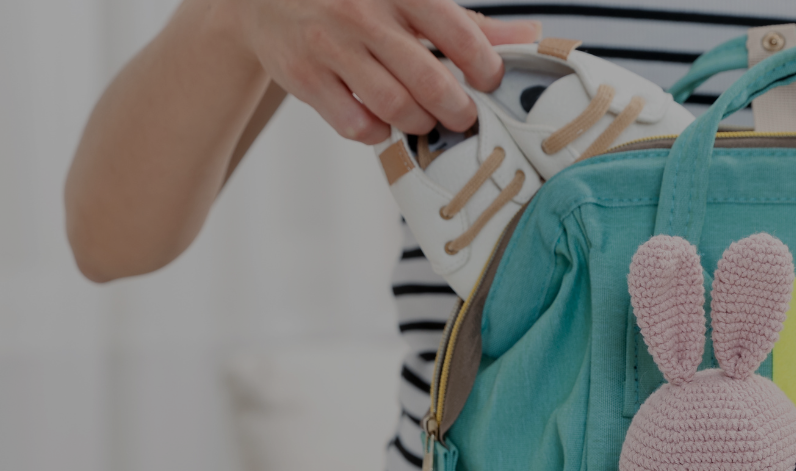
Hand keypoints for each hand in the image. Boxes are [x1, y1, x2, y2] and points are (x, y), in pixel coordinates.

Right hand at [218, 0, 540, 143]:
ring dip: (419, 124)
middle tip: (463, 117)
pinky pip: (354, 124)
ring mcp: (330, 46)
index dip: (484, 65)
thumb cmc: (355, 1)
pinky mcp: (303, 77)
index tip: (490, 82)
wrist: (266, 1)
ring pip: (393, 106)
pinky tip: (381, 122)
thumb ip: (468, 22)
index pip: (457, 31)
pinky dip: (376, 132)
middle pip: (428, 80)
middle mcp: (363, 14)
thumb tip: (529, 36)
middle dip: (456, 110)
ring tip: (425, 121)